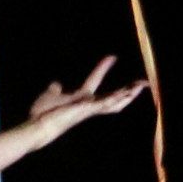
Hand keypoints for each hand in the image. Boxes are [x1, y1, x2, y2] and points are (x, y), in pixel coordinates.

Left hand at [20, 57, 143, 139]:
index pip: (95, 79)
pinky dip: (115, 99)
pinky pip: (104, 104)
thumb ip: (56, 89)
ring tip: (141, 86)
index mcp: (81, 98)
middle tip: (144, 82)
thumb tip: (56, 84)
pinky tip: (125, 93)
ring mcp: (89, 108)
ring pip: (114, 102)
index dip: (103, 68)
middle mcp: (88, 104)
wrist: (38, 126)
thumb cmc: (43, 113)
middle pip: (114, 97)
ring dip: (128, 94)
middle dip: (129, 91)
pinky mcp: (86, 110)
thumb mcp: (50, 95)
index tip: (112, 56)